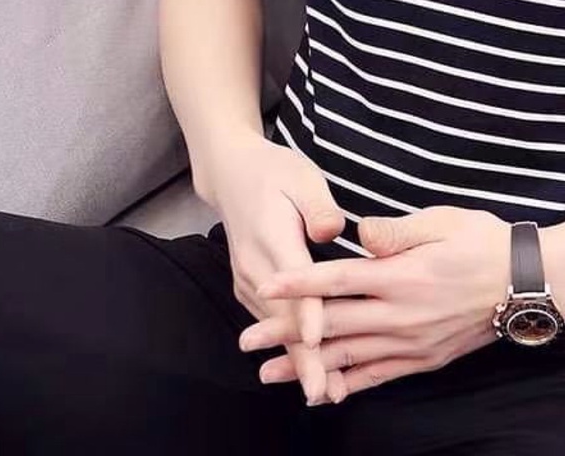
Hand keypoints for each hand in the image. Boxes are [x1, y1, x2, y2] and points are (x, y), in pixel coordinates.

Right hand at [198, 128, 347, 403]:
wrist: (231, 173)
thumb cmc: (276, 172)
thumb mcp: (302, 176)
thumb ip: (319, 206)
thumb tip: (332, 231)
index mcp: (271, 235)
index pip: (293, 280)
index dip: (306, 311)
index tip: (319, 339)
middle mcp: (254, 265)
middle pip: (282, 317)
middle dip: (304, 356)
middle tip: (325, 390)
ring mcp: (247, 279)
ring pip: (275, 326)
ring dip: (297, 360)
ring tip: (324, 391)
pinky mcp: (248, 287)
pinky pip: (270, 321)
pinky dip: (287, 347)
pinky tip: (308, 369)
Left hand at [239, 205, 512, 401]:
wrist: (528, 282)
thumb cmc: (485, 241)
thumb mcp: (444, 220)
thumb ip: (398, 230)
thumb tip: (360, 231)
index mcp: (403, 275)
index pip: (338, 279)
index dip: (299, 284)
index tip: (265, 287)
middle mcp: (402, 314)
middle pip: (333, 325)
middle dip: (286, 333)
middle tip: (246, 341)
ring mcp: (413, 342)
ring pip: (349, 358)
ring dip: (306, 366)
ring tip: (269, 374)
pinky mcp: (425, 359)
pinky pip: (379, 376)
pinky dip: (348, 384)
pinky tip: (323, 392)